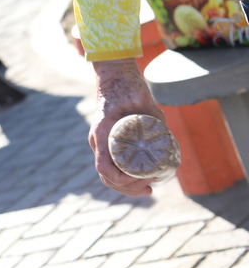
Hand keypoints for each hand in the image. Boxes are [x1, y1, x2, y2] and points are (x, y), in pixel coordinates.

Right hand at [90, 59, 166, 196]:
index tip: (144, 179)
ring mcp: (101, 143)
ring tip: (147, 190)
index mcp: (102, 134)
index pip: (104, 168)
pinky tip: (138, 182)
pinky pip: (110, 166)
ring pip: (107, 175)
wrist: (114, 77)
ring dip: (124, 187)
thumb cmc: (128, 88)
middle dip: (128, 189)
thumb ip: (155, 118)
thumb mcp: (144, 102)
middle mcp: (98, 141)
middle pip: (106, 177)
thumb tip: (169, 139)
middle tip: (150, 187)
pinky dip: (121, 178)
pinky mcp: (107, 142)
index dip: (123, 181)